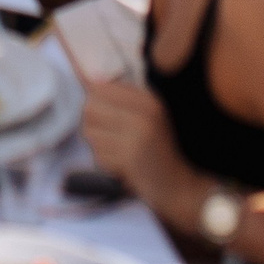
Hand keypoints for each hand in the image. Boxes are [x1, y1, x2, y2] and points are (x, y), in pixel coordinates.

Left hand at [80, 79, 189, 210]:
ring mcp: (137, 136)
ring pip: (90, 133)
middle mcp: (144, 114)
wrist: (178, 185)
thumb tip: (85, 78)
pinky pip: (98, 155)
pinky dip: (105, 162)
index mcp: (148, 101)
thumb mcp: (149, 118)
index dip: (94, 101)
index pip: (101, 87)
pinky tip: (121, 166)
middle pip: (91, 107)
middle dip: (92, 123)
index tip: (103, 116)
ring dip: (98, 145)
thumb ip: (121, 98)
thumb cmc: (158, 150)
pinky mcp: (130, 159)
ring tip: (117, 151)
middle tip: (107, 136)